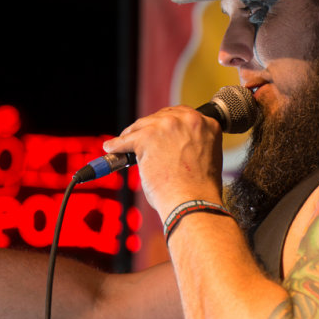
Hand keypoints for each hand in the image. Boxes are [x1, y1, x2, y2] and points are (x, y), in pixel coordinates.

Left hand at [103, 106, 223, 218]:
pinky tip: (111, 149)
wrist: (194, 202)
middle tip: (141, 138)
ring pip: (142, 126)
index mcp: (207, 124)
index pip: (182, 117)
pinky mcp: (147, 137)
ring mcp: (167, 126)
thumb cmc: (199, 190)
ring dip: (131, 135)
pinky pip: (126, 140)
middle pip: (161, 116)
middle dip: (150, 127)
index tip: (160, 131)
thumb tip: (169, 147)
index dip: (168, 125)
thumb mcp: (204, 157)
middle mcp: (189, 120)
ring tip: (122, 145)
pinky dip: (117, 146)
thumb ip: (191, 144)